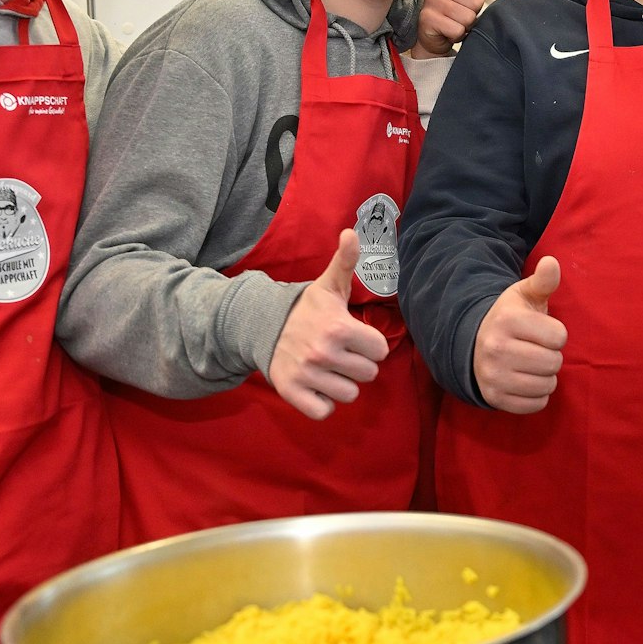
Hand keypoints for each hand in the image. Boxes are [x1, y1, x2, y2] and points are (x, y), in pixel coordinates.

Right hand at [268, 231, 389, 419]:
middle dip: (357, 364)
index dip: (370, 344)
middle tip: (339, 352)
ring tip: (327, 367)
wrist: (262, 327)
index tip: (354, 336)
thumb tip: (352, 231)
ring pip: (350, 394)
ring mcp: (307, 375)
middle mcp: (324, 353)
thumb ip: (346, 261)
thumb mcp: (329, 285)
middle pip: (369, 375)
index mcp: (339, 328)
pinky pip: (324, 411)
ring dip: (341, 384)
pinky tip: (316, 385)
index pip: (380, 351)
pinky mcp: (292, 393)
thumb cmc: (306, 309)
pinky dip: (322, 403)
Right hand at [414, 0, 486, 58]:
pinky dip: (457, 34)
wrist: (434, 35)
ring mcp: (431, 0)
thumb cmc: (454, 7)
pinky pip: (458, 29)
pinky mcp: (427, 19)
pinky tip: (447, 30)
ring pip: (468, 16)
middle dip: (473, 11)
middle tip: (460, 12)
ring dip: (465, 24)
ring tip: (454, 21)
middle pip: (476, 0)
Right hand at [471, 256, 566, 413]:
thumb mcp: (524, 295)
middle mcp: (496, 348)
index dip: (556, 334)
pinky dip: (537, 396)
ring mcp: (493, 375)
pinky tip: (526, 381)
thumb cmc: (510, 318)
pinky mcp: (493, 398)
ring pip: (546, 385)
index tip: (541, 331)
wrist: (474, 343)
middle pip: (554, 362)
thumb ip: (543, 281)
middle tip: (536, 349)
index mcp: (507, 319)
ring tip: (531, 364)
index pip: (559, 337)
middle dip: (551, 356)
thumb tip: (551, 262)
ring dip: (546, 377)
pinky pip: (536, 404)